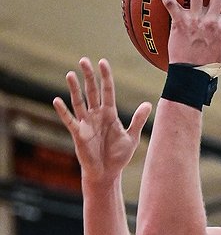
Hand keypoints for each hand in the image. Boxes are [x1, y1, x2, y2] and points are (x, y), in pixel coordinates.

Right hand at [53, 58, 150, 182]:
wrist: (107, 174)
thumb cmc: (118, 157)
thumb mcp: (132, 138)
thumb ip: (138, 120)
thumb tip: (148, 103)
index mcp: (110, 114)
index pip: (107, 91)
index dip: (105, 77)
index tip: (103, 62)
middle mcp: (96, 115)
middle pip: (91, 92)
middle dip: (88, 76)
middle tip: (84, 60)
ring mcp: (86, 124)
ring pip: (79, 102)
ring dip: (74, 89)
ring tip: (70, 74)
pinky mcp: (79, 134)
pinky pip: (70, 120)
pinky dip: (63, 111)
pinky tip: (57, 100)